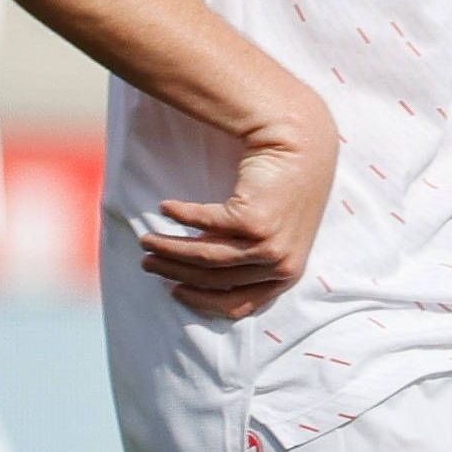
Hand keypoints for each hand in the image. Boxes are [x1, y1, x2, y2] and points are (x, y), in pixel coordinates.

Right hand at [137, 104, 336, 318]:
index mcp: (285, 276)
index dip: (200, 300)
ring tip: (147, 241)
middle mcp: (279, 266)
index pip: (236, 305)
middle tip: (149, 263)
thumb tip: (199, 275)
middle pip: (213, 278)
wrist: (304, 146)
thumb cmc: (286, 190)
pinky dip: (181, 215)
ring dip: (170, 249)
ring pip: (205, 256)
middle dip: (175, 271)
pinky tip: (165, 208)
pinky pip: (205, 222)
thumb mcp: (276, 235)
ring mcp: (268, 245)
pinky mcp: (254, 220)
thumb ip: (250, 260)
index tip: (174, 289)